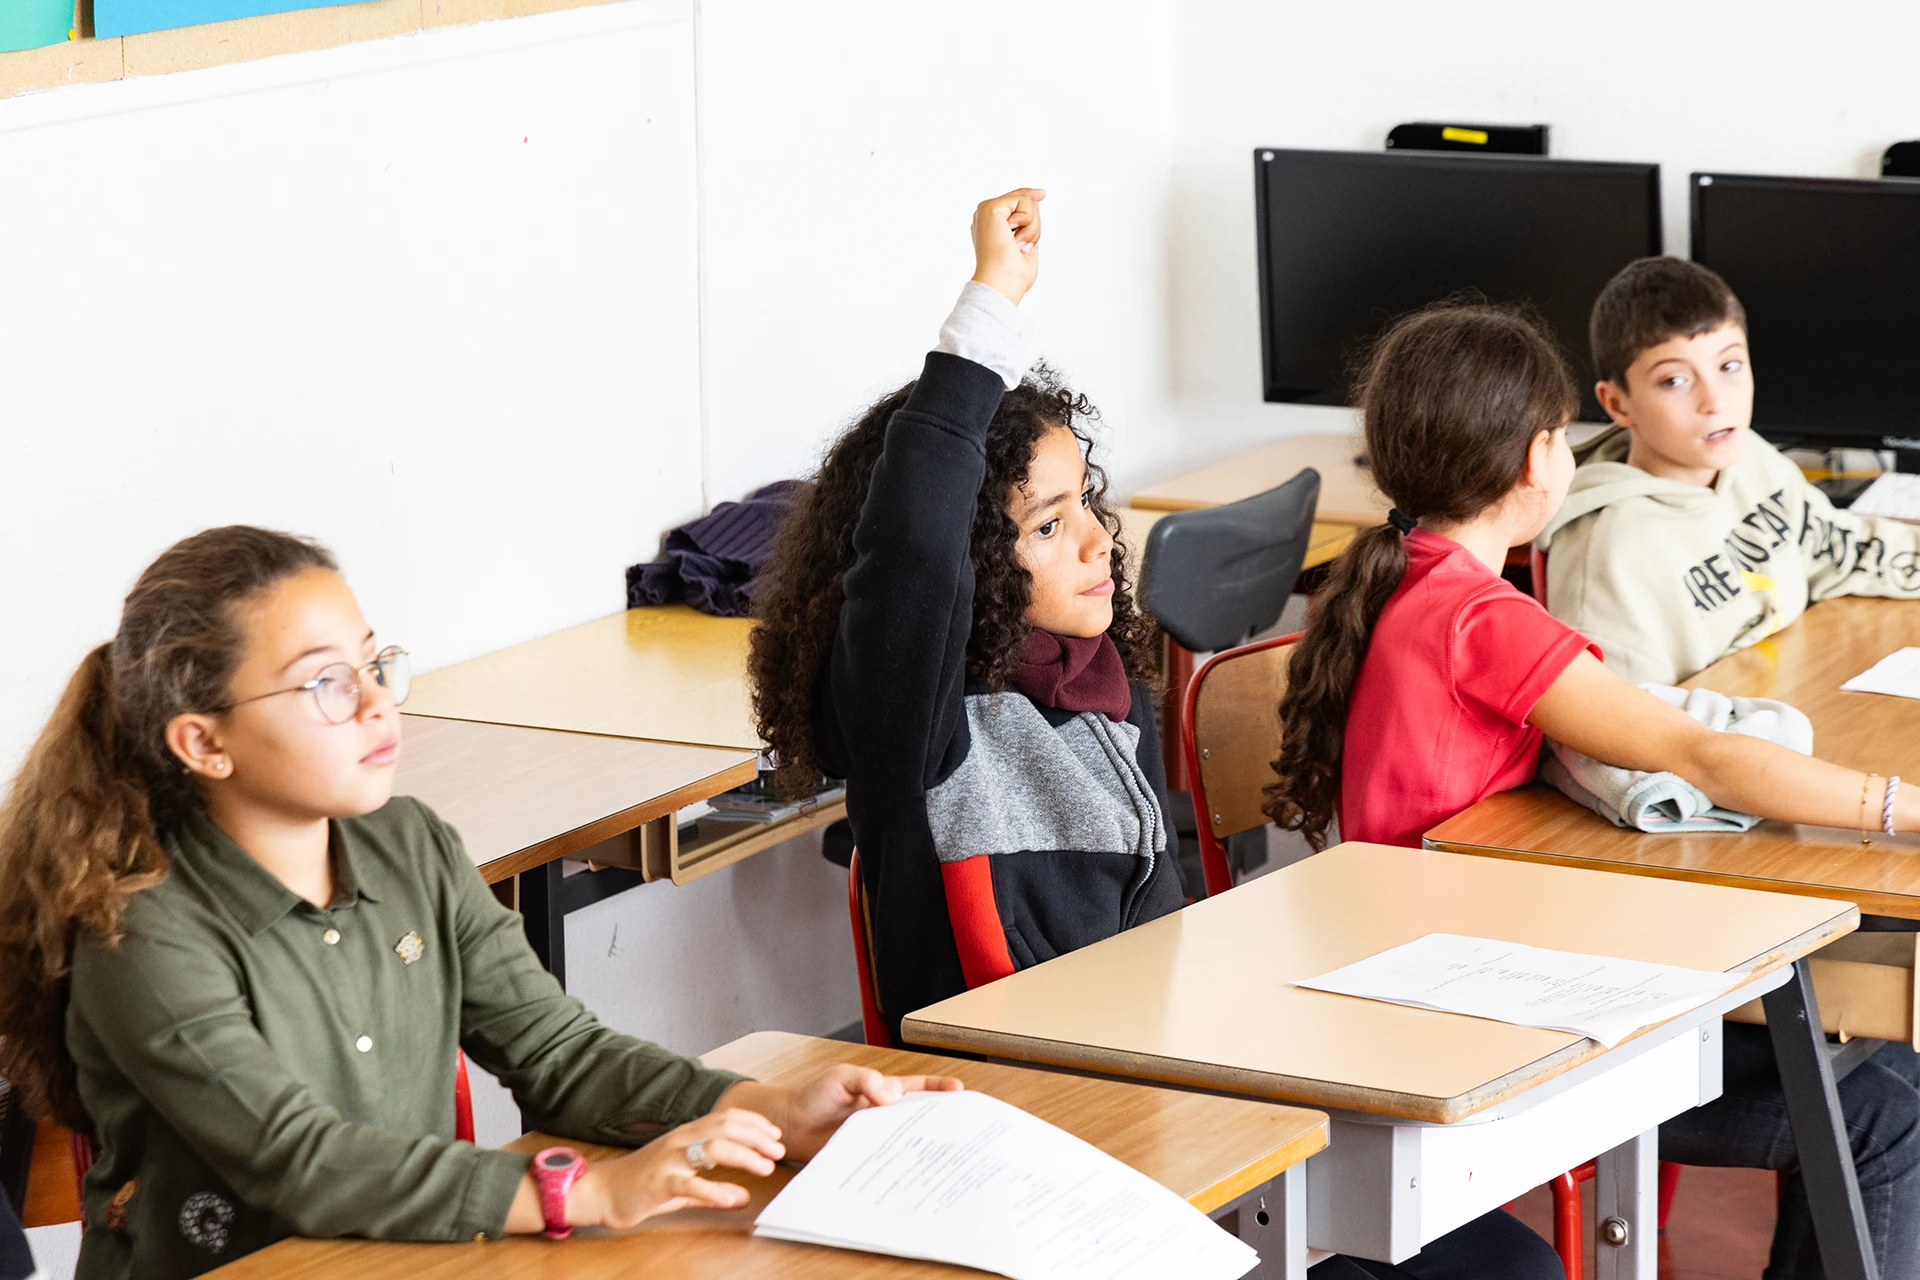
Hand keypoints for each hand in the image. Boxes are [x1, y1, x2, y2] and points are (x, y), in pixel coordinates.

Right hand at [576, 1108, 785, 1228]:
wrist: (603, 1191)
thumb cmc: (643, 1182)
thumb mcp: (681, 1178)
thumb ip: (710, 1183)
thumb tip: (742, 1193)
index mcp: (687, 1133)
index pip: (727, 1118)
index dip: (755, 1123)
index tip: (775, 1135)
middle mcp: (681, 1139)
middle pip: (726, 1127)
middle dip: (757, 1137)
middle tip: (778, 1151)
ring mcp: (670, 1158)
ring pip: (713, 1147)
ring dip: (745, 1156)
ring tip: (765, 1168)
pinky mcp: (660, 1182)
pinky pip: (691, 1185)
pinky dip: (716, 1190)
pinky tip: (734, 1198)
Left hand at [718, 1066, 964, 1161]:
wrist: (790, 1125)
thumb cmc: (815, 1095)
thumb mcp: (841, 1077)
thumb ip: (865, 1082)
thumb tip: (888, 1098)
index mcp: (883, 1091)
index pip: (917, 1088)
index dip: (939, 1088)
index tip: (961, 1090)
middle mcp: (883, 1114)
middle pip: (917, 1117)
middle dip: (938, 1121)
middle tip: (960, 1129)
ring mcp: (876, 1136)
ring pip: (905, 1141)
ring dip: (921, 1147)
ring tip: (943, 1155)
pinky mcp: (866, 1156)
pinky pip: (886, 1161)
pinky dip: (899, 1166)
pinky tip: (910, 1172)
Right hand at [970, 188, 1044, 304]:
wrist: (1003, 281)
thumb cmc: (1013, 274)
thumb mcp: (1026, 244)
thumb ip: (1028, 225)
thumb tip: (1036, 203)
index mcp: (992, 228)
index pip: (1013, 205)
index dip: (1028, 197)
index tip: (1041, 193)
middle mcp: (986, 218)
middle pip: (1023, 201)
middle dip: (1033, 224)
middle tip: (1022, 246)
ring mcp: (986, 211)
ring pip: (1027, 201)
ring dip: (1031, 227)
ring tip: (1018, 244)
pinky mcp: (990, 207)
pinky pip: (1024, 201)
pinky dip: (1027, 222)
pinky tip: (1014, 236)